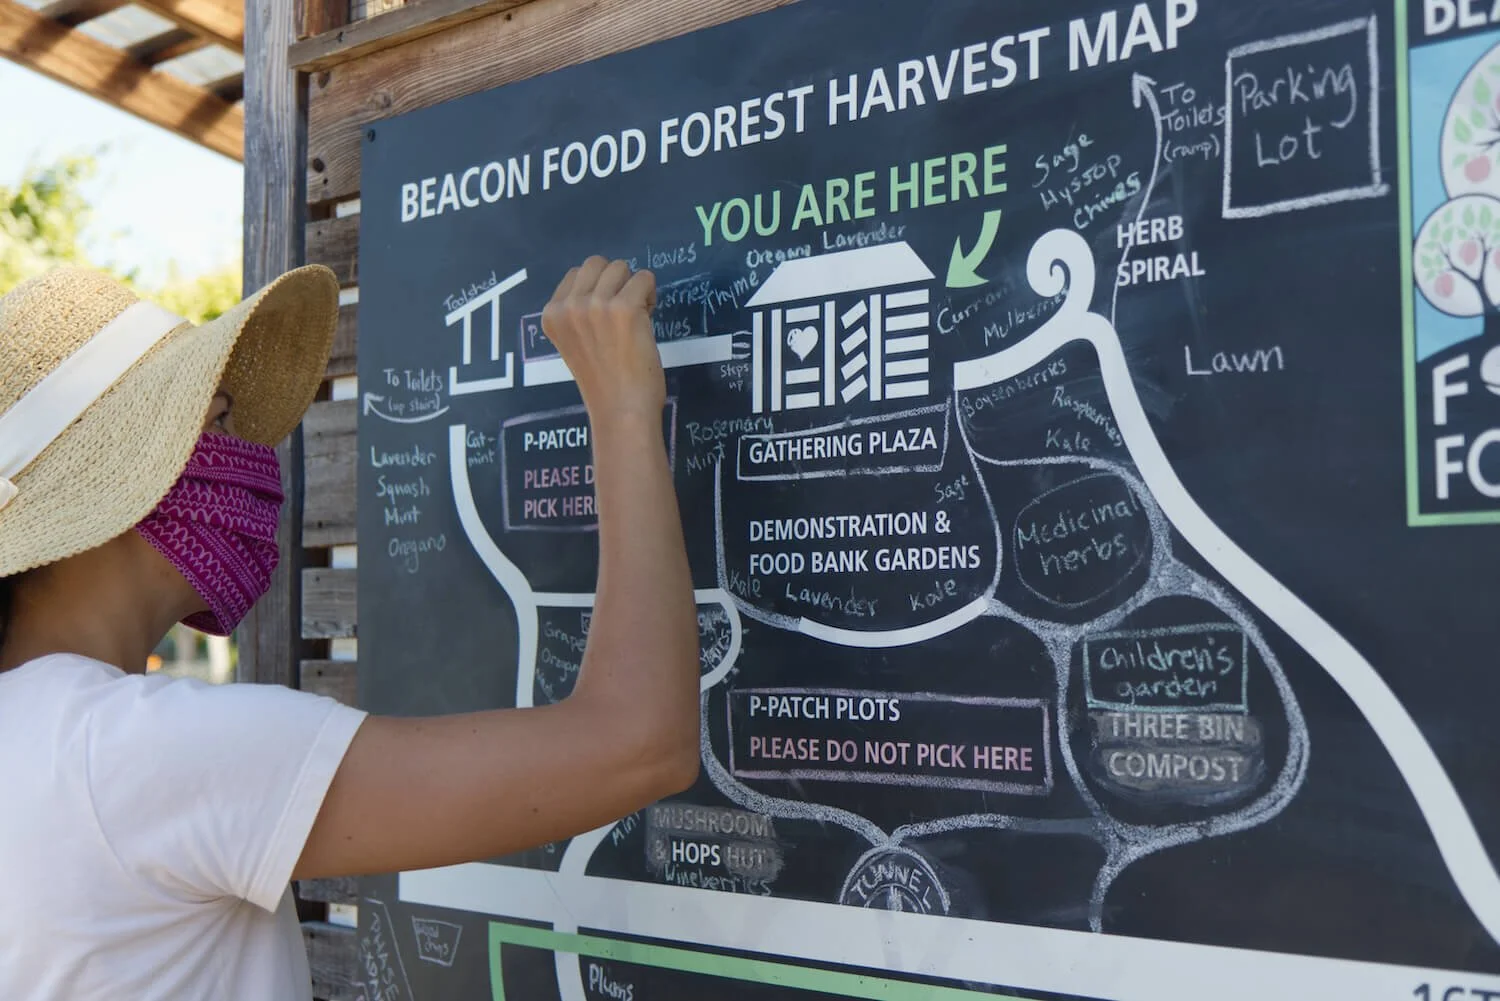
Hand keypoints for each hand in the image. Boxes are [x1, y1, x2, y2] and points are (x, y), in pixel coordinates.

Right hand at [541, 257, 663, 421]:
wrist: (621, 410)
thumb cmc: (603, 384)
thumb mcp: (575, 343)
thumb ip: (579, 316)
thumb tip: (604, 287)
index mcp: (551, 315)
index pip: (576, 275)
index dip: (598, 290)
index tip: (606, 317)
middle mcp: (568, 306)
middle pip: (596, 263)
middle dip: (615, 281)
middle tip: (625, 312)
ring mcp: (595, 305)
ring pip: (621, 268)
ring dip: (634, 287)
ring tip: (636, 317)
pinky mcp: (624, 307)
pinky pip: (644, 278)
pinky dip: (650, 294)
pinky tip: (647, 319)